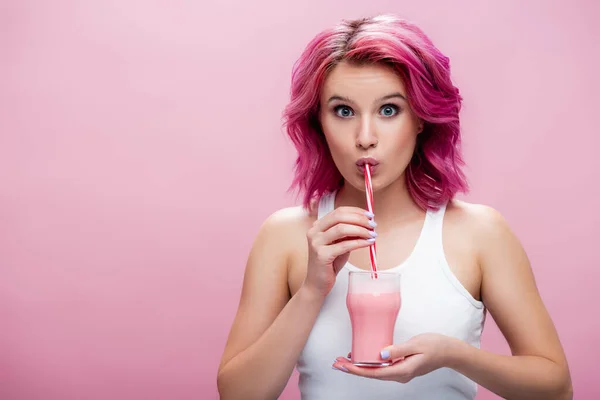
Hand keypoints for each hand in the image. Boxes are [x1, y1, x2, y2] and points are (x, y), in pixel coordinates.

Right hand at [302, 206, 376, 297]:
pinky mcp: (321, 255)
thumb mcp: (340, 244)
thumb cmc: (329, 263)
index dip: (356, 211)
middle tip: (373, 224)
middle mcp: (314, 231)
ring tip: (372, 234)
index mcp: (317, 226)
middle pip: (339, 217)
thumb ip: (349, 233)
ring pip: (342, 229)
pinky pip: (344, 245)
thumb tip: (367, 223)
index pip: (338, 211)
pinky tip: (368, 243)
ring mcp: (316, 243)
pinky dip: (359, 243)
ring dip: (361, 230)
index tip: (369, 215)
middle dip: (359, 219)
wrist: (317, 283)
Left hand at [332, 333, 456, 382]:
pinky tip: (362, 357)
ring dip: (360, 366)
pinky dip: (369, 363)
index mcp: (402, 371)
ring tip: (344, 361)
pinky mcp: (401, 366)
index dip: (357, 370)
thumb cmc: (435, 346)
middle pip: (372, 374)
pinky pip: (381, 367)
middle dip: (353, 369)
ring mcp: (401, 372)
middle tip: (336, 364)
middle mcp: (400, 374)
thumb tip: (380, 354)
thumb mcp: (416, 345)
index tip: (344, 366)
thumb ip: (398, 349)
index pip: (375, 373)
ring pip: (375, 371)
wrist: (450, 351)